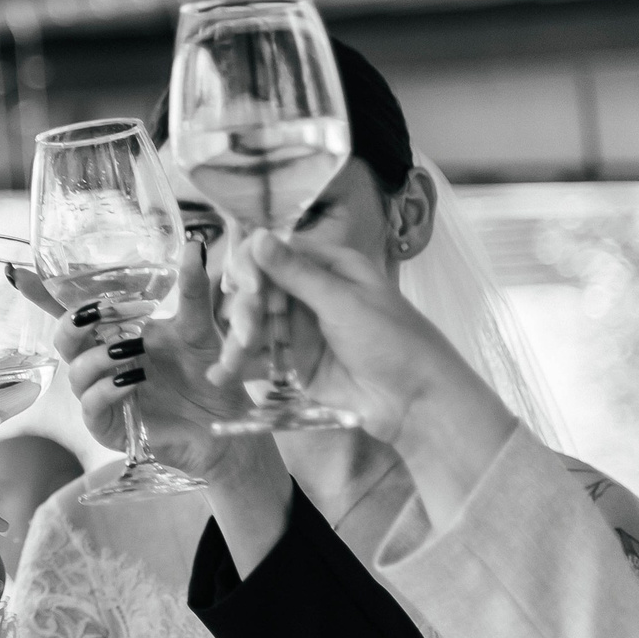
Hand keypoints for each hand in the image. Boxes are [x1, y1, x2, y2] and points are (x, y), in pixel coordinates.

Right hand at [44, 243, 256, 482]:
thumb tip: (195, 245)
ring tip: (133, 350)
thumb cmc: (206, 373)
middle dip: (73, 323)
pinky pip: (92, 405)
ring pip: (75, 371)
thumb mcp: (199, 327)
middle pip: (62, 339)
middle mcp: (100, 361)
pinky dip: (108, 390)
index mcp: (113, 333)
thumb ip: (192, 290)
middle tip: (100, 311)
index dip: (40, 294)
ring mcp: (100, 394)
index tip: (18, 273)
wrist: (224, 421)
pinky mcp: (108, 425)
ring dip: (99, 357)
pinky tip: (133, 382)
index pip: (68, 311)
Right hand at [211, 232, 514, 460]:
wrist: (417, 402)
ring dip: (237, 340)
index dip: (252, 267)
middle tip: (246, 335)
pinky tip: (221, 375)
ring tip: (229, 365)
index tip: (246, 288)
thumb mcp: (343, 302)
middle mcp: (311, 294)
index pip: (275, 253)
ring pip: (255, 324)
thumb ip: (296, 273)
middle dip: (245, 311)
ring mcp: (301, 329)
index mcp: (329, 267)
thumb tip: (257, 235)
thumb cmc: (392, 341)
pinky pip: (260, 356)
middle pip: (259, 290)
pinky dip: (240, 364)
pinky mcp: (295, 363)